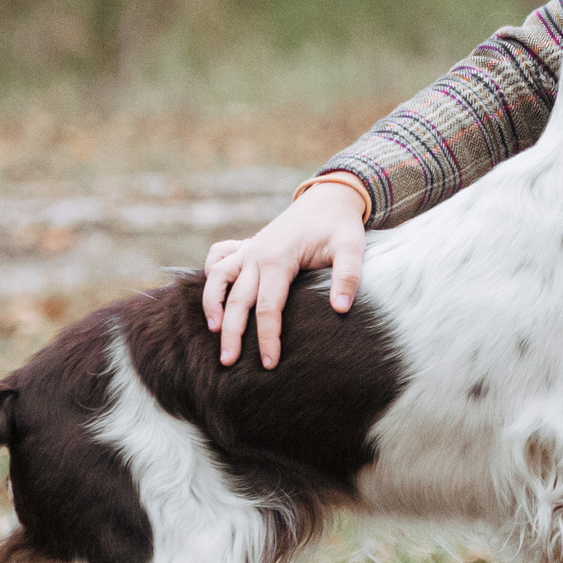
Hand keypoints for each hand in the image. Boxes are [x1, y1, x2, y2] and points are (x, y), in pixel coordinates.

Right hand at [201, 181, 368, 367]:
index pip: (268, 306)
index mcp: (278, 258)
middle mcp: (257, 254)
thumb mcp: (351, 247)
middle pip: (238, 300)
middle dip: (232, 333)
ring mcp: (249, 249)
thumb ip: (348, 276)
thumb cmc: (340, 226)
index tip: (269, 363)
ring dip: (212, 304)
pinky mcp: (248, 245)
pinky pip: (218, 257)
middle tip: (228, 363)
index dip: (268, 337)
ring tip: (213, 331)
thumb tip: (341, 309)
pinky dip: (212, 275)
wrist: (328, 199)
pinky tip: (215, 296)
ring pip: (218, 278)